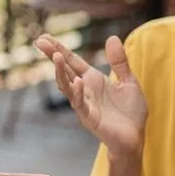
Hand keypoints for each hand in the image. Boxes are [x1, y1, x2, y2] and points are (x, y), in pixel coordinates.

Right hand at [35, 33, 146, 156]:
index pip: (73, 61)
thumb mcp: (129, 81)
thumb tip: (111, 37)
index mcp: (93, 79)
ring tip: (57, 57)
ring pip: (67, 87)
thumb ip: (119, 62)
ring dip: (61, 72)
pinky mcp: (90, 118)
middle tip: (39, 42)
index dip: (59, 49)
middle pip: (65, 70)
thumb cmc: (131, 113)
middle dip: (53, 56)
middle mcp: (85, 90)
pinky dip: (78, 93)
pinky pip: (80, 104)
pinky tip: (77, 82)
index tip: (44, 37)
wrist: (135, 138)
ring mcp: (85, 104)